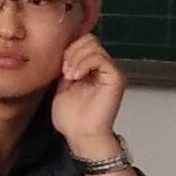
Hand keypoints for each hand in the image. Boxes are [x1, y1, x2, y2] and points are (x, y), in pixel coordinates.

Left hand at [52, 34, 129, 168]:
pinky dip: (84, 63)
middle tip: (65, 72)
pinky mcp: (116, 77)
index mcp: (91, 68)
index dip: (68, 50)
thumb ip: (65, 67)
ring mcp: (110, 71)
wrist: (80, 136)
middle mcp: (103, 67)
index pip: (81, 41)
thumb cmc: (72, 119)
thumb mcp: (61, 86)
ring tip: (70, 76)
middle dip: (71, 52)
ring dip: (76, 58)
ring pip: (93, 45)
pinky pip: (101, 58)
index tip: (60, 68)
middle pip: (88, 39)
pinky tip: (77, 77)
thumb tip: (59, 51)